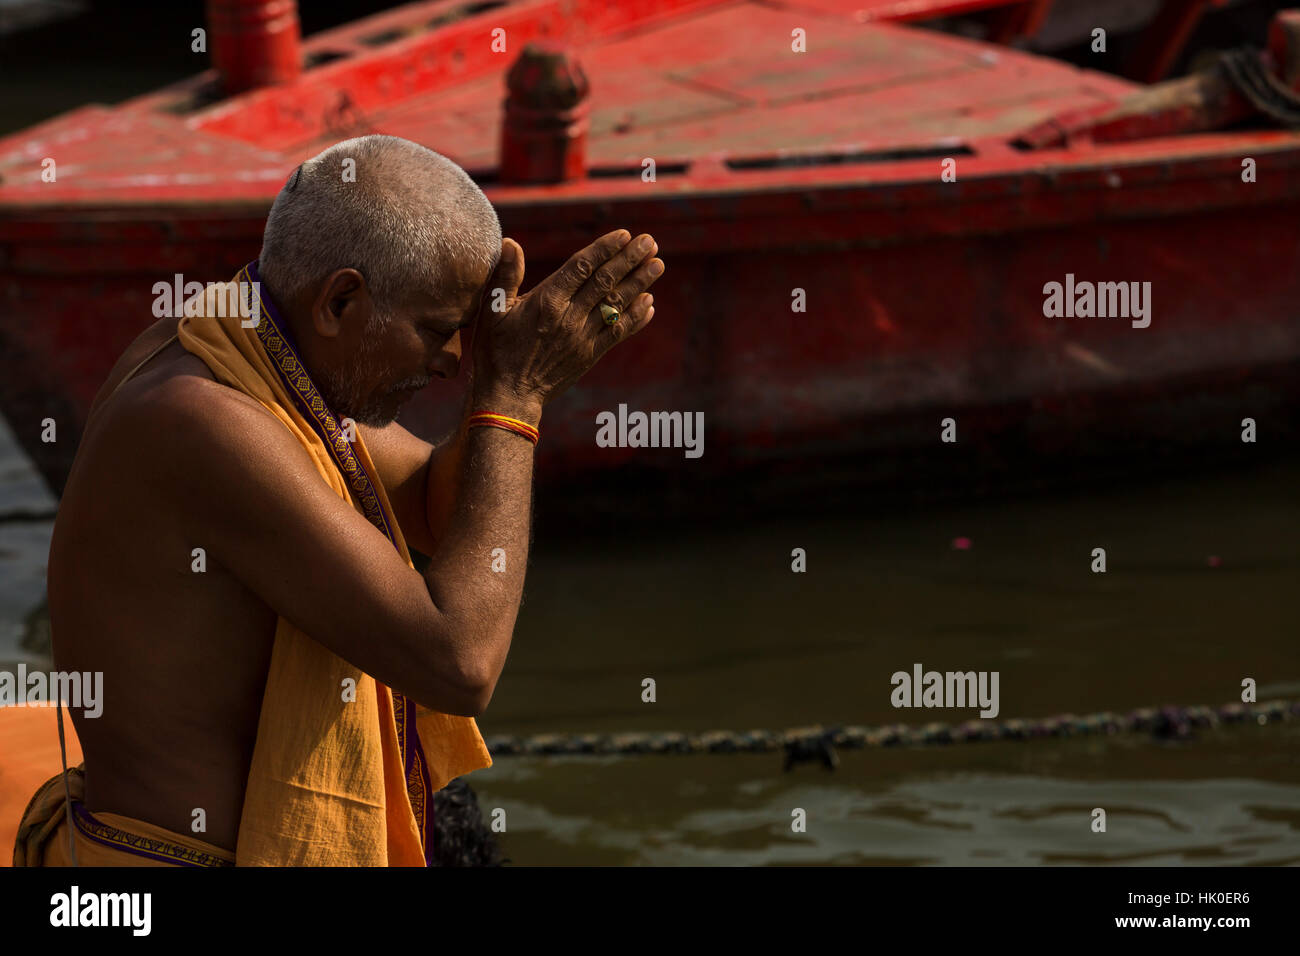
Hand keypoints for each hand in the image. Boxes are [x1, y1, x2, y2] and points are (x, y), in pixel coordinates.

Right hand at [471, 230, 662, 413]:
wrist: (510, 395)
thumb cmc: (496, 351)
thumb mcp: (492, 311)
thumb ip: (505, 276)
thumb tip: (510, 243)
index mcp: (547, 301)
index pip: (582, 267)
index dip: (605, 249)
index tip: (625, 235)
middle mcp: (569, 317)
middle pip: (606, 282)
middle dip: (630, 260)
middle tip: (651, 242)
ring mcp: (583, 337)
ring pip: (616, 305)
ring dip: (640, 283)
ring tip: (658, 265)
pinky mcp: (590, 354)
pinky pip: (618, 333)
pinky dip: (635, 318)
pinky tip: (650, 303)